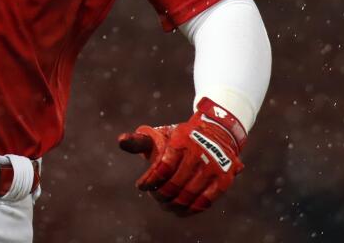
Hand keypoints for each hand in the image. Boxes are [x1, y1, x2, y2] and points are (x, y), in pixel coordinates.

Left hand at [117, 97, 245, 216]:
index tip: (141, 186)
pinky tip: (179, 211)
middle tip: (154, 197)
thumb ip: (139, 141)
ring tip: (164, 205)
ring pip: (189, 195)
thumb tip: (120, 140)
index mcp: (181, 139)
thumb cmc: (181, 138)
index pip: (162, 167)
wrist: (216, 132)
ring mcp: (214, 166)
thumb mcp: (160, 134)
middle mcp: (199, 152)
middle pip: (174, 184)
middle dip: (160, 195)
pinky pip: (205, 201)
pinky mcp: (224, 179)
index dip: (149, 181)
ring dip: (173, 204)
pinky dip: (190, 209)